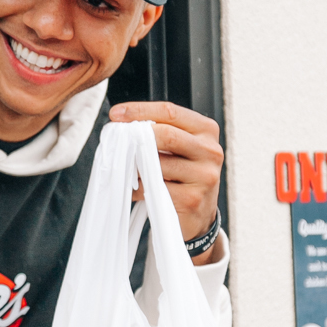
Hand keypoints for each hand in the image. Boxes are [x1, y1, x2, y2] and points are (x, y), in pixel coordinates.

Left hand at [108, 100, 223, 263]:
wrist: (199, 216)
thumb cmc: (183, 176)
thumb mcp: (181, 148)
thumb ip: (160, 133)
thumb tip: (125, 126)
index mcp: (207, 131)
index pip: (170, 111)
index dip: (140, 110)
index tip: (116, 114)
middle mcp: (210, 151)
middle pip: (166, 134)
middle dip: (137, 136)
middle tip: (117, 140)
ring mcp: (204, 176)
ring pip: (157, 163)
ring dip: (135, 166)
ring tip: (127, 169)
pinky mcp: (192, 199)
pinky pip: (154, 187)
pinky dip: (136, 188)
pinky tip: (133, 189)